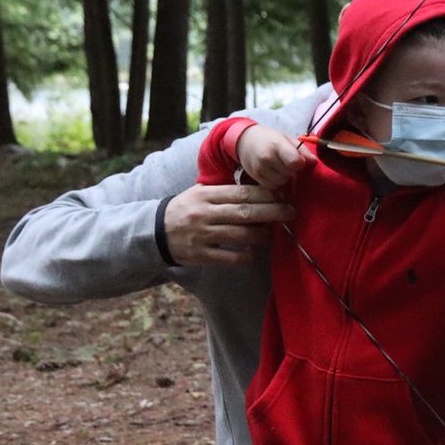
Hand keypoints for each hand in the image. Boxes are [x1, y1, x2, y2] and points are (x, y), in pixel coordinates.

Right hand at [163, 183, 295, 265]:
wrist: (153, 232)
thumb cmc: (186, 209)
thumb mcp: (200, 193)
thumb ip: (225, 191)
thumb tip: (260, 187)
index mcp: (206, 196)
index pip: (241, 193)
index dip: (265, 194)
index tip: (282, 195)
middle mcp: (204, 214)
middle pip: (245, 213)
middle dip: (272, 212)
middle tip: (291, 213)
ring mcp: (202, 235)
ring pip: (239, 235)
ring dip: (261, 235)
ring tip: (272, 233)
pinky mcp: (200, 255)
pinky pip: (228, 258)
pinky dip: (244, 256)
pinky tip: (254, 253)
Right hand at [236, 124, 315, 189]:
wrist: (245, 140)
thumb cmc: (269, 138)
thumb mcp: (286, 138)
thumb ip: (302, 150)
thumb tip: (314, 161)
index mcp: (277, 145)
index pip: (295, 162)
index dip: (300, 163)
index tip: (298, 159)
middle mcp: (267, 158)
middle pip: (290, 173)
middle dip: (292, 169)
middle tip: (286, 161)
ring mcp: (260, 169)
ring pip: (282, 182)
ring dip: (285, 176)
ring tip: (279, 166)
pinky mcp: (256, 178)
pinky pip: (273, 186)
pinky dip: (276, 181)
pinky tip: (273, 172)